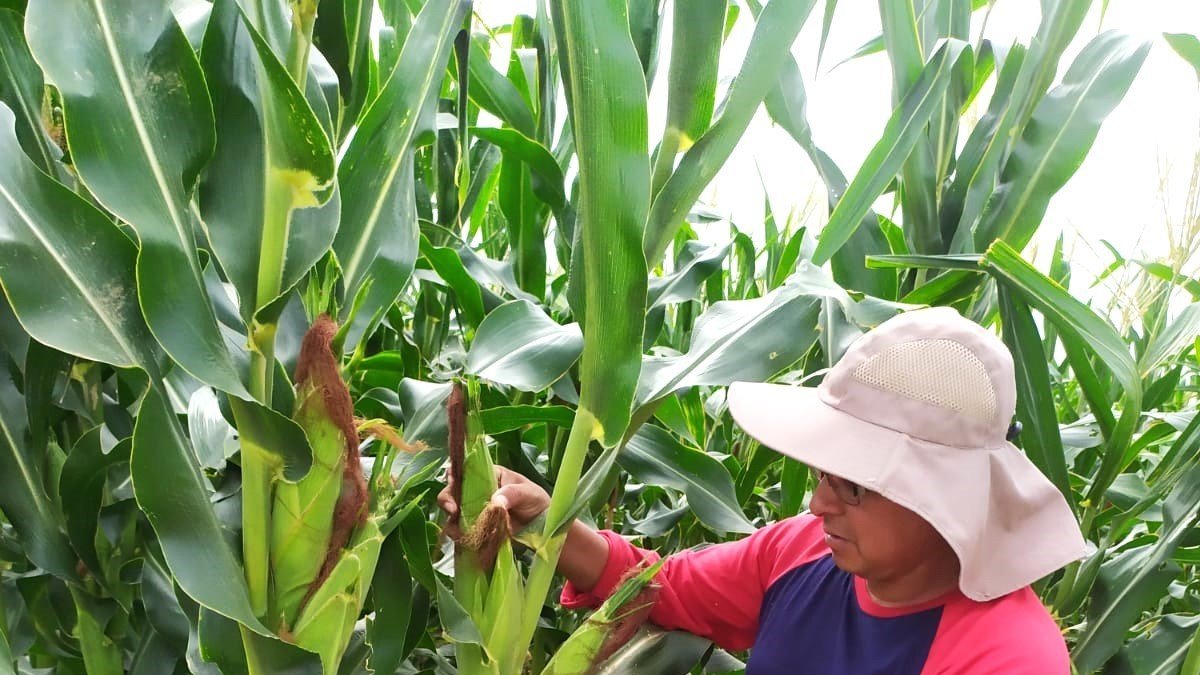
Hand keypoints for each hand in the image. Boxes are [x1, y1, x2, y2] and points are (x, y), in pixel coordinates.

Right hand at [437, 465, 608, 591]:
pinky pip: (462, 530)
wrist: (543, 528)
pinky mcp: (476, 527)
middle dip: (448, 500)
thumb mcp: (529, 493)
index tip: (452, 484)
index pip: (466, 470)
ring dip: (453, 520)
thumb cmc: (537, 502)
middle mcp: (477, 490)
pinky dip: (460, 535)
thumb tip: (495, 501)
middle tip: (453, 511)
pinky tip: (465, 539)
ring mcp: (475, 510)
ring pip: (455, 512)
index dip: (454, 476)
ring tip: (460, 529)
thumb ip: (513, 494)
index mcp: (489, 474)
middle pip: (454, 491)